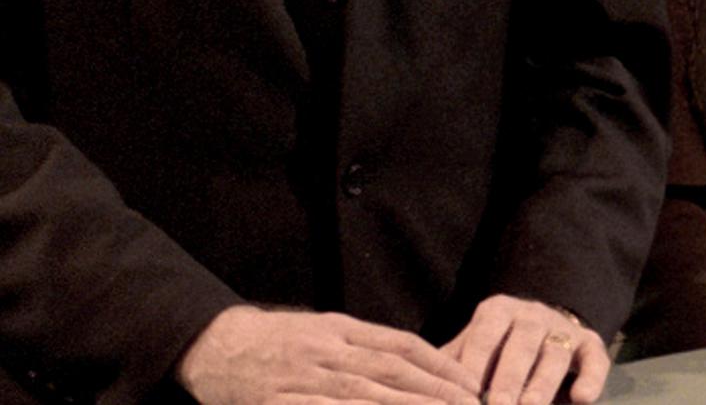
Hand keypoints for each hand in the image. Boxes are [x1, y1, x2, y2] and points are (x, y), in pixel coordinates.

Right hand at [177, 305, 479, 404]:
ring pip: (362, 396)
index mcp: (342, 329)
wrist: (214, 345)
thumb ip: (368, 345)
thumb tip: (420, 363)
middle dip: (435, 392)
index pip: (403, 346)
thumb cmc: (280, 340)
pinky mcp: (277, 404)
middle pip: (391, 372)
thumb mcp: (326, 330)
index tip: (470, 384)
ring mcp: (301, 379)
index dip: (440, 365)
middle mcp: (327, 351)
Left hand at [442, 294, 608, 403]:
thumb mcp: (470, 350)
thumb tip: (420, 388)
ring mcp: (564, 328)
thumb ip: (451, 367)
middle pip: (522, 344)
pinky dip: (592, 378)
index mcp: (497, 311)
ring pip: (555, 353)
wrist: (540, 331)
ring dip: (543, 383)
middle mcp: (533, 315)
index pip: (484, 336)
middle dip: (510, 378)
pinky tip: (582, 399)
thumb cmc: (494, 349)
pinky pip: (595, 359)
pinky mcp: (591, 344)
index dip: (475, 365)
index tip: (464, 394)